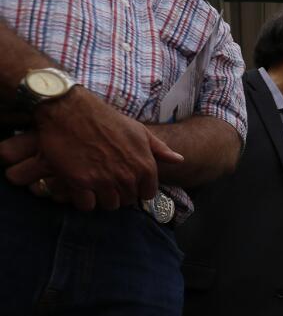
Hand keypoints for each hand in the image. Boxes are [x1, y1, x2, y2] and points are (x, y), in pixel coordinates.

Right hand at [1, 89, 181, 210]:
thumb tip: (179, 160)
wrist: (69, 109)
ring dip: (101, 198)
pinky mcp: (80, 182)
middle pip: (127, 200)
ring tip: (93, 184)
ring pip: (109, 205)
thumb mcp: (139, 130)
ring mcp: (104, 181)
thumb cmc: (106, 119)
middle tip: (106, 181)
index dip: (136, 189)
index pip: (147, 194)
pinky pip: (87, 205)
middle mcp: (127, 176)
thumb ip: (159, 149)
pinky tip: (79, 186)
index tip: (125, 182)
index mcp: (144, 166)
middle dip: (118, 193)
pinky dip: (83, 199)